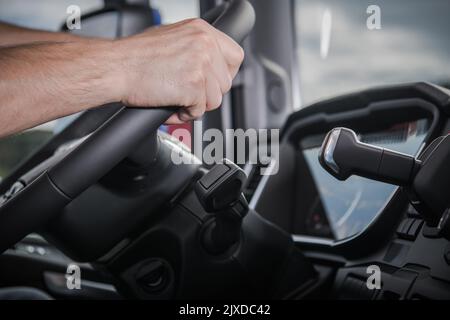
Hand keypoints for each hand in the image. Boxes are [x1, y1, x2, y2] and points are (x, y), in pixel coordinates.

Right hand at [113, 18, 244, 123]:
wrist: (115, 67)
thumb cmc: (134, 56)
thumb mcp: (172, 38)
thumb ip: (195, 48)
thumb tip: (208, 64)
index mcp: (201, 30)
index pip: (235, 56)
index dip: (225, 74)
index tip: (213, 82)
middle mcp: (204, 44)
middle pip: (226, 82)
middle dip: (208, 94)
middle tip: (187, 94)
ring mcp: (201, 64)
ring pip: (215, 99)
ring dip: (196, 105)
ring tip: (175, 99)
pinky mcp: (194, 85)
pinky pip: (200, 111)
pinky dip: (185, 114)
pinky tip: (171, 105)